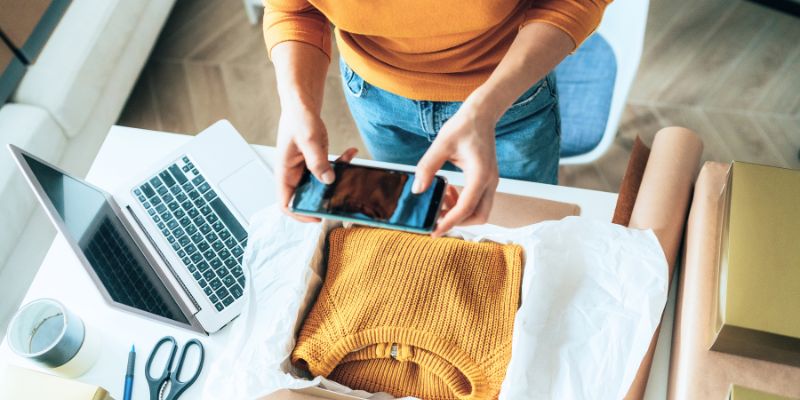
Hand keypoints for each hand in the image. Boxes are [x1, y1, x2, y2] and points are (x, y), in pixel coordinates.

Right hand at [275, 106, 356, 221]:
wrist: (302, 105)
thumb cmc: (298, 119)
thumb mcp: (309, 139)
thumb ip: (317, 161)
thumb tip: (328, 180)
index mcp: (284, 173)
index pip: (286, 204)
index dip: (300, 214)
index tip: (318, 216)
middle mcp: (294, 175)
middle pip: (307, 198)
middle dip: (325, 199)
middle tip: (343, 197)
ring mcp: (305, 170)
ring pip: (321, 186)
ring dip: (337, 182)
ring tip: (350, 172)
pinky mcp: (316, 163)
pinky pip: (329, 171)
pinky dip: (341, 165)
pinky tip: (351, 153)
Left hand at [413, 100, 498, 236]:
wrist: (482, 115)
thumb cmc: (463, 126)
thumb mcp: (441, 144)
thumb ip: (428, 167)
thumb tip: (417, 190)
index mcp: (480, 174)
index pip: (466, 207)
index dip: (450, 222)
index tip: (434, 231)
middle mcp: (490, 181)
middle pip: (479, 216)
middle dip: (458, 222)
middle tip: (436, 218)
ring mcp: (491, 182)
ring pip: (480, 211)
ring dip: (460, 213)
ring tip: (441, 199)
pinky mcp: (487, 180)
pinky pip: (478, 201)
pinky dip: (463, 203)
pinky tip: (449, 191)